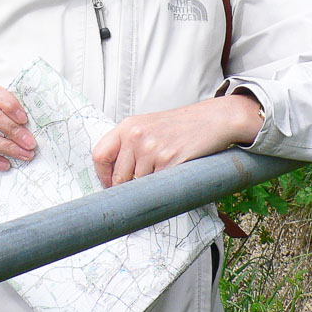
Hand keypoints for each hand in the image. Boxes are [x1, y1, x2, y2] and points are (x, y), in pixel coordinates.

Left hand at [92, 93, 262, 187]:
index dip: (103, 177)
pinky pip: (157, 188)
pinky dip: (164, 189)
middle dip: (127, 190)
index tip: (110, 186)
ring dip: (149, 190)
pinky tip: (173, 178)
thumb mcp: (149, 126)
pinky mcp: (170, 162)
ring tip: (163, 178)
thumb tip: (114, 178)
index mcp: (128, 126)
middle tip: (140, 191)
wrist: (213, 120)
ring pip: (138, 186)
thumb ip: (129, 145)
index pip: (99, 156)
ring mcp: (152, 149)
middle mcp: (137, 136)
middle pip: (118, 178)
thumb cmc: (181, 126)